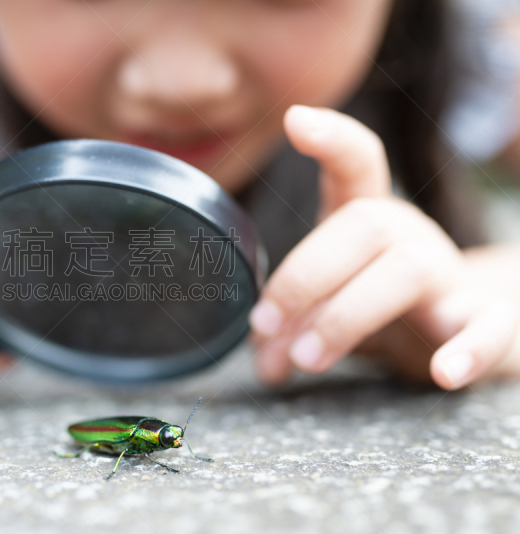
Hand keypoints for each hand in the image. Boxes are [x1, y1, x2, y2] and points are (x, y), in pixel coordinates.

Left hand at [249, 106, 519, 388]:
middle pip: (365, 223)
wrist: (477, 330)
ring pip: (406, 270)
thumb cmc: (388, 307)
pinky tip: (443, 373)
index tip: (295, 119)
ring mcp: (452, 276)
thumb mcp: (332, 306)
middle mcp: (411, 236)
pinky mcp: (491, 322)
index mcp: (371, 222)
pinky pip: (490, 328)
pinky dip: (469, 349)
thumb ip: (294, 329)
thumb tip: (266, 365)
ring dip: (346, 315)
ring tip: (307, 359)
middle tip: (265, 329)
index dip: (332, 138)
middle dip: (304, 276)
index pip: (358, 163)